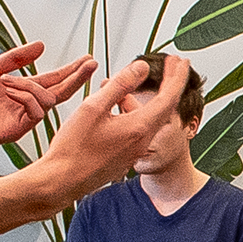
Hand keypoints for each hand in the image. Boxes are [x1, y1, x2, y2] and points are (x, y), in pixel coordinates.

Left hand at [0, 42, 94, 153]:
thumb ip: (17, 58)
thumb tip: (42, 45)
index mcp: (22, 90)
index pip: (53, 79)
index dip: (70, 70)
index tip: (87, 59)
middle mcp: (27, 105)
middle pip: (60, 91)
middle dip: (76, 77)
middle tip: (91, 63)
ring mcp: (24, 118)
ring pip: (47, 99)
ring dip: (30, 86)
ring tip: (5, 83)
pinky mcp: (18, 130)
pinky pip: (37, 112)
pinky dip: (25, 98)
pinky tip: (8, 93)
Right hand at [28, 52, 191, 205]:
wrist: (62, 181)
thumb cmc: (73, 147)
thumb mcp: (94, 107)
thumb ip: (120, 85)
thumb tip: (142, 68)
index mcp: (139, 128)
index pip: (168, 97)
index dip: (176, 76)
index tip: (180, 60)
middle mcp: (142, 141)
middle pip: (163, 107)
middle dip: (169, 84)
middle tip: (172, 65)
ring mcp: (135, 151)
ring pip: (147, 118)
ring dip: (144, 98)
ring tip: (128, 83)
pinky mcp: (125, 157)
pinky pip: (136, 129)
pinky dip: (133, 113)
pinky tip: (115, 106)